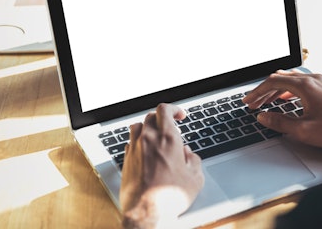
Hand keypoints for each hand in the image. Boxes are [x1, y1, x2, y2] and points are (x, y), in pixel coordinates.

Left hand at [120, 103, 203, 227]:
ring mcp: (135, 149)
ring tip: (156, 136)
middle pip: (151, 115)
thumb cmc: (169, 197)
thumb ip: (194, 160)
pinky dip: (138, 141)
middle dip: (163, 118)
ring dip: (148, 127)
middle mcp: (149, 140)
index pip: (165, 109)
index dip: (174, 109)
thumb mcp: (195, 178)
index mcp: (168, 139)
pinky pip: (130, 142)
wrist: (146, 212)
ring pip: (138, 126)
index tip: (180, 115)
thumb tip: (188, 154)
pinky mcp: (126, 160)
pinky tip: (146, 150)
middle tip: (171, 126)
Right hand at [243, 70, 321, 155]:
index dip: (257, 92)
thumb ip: (280, 122)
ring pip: (292, 80)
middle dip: (265, 90)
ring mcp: (321, 82)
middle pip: (281, 78)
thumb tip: (263, 117)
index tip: (248, 101)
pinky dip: (289, 90)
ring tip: (266, 102)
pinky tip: (286, 100)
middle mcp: (313, 79)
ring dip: (276, 90)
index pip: (273, 82)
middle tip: (254, 102)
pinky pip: (302, 84)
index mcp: (305, 85)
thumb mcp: (303, 130)